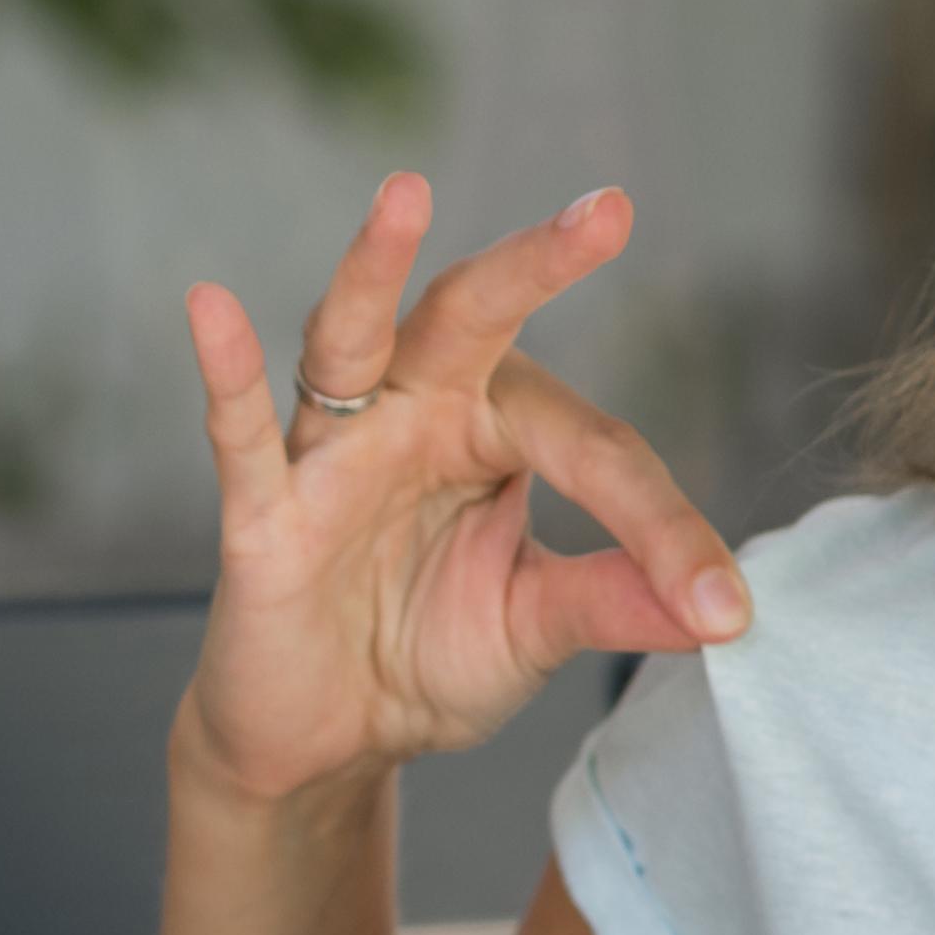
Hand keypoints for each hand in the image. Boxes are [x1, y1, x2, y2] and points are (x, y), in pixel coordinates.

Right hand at [180, 172, 749, 806]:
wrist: (324, 741)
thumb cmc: (424, 656)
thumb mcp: (534, 628)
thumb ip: (614, 603)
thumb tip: (724, 612)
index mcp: (496, 432)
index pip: (594, 448)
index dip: (662, 528)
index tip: (721, 607)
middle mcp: (416, 415)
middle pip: (473, 315)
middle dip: (536, 262)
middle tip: (610, 211)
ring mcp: (333, 453)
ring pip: (351, 339)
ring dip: (374, 268)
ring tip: (405, 193)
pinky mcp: (263, 512)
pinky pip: (240, 433)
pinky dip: (226, 373)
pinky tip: (210, 306)